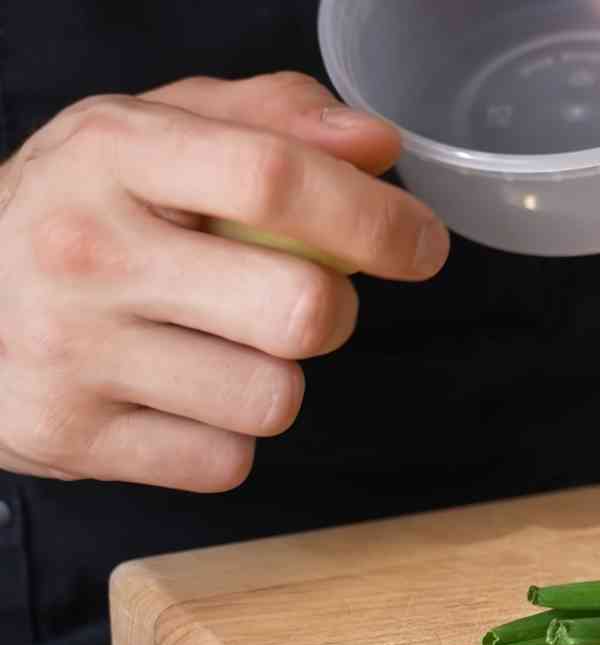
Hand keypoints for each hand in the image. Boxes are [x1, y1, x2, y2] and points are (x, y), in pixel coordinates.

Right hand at [0, 73, 450, 492]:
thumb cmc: (81, 211)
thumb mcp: (153, 135)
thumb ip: (272, 121)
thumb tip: (378, 147)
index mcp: (113, 155)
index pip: (275, 178)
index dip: (376, 218)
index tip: (421, 244)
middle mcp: (86, 252)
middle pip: (302, 310)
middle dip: (333, 313)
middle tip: (302, 303)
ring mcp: (73, 353)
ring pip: (274, 399)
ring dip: (274, 381)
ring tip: (215, 349)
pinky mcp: (72, 439)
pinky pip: (226, 463)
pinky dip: (224, 439)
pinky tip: (175, 397)